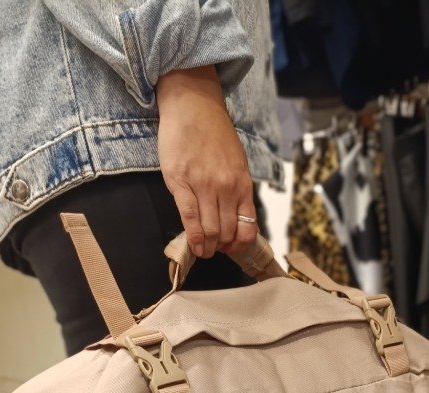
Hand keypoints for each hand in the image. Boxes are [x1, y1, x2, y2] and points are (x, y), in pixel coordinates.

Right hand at [156, 66, 257, 257]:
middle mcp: (226, 188)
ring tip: (203, 251)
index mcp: (242, 183)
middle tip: (214, 249)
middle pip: (227, 232)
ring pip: (210, 230)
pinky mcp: (181, 183)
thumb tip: (236, 217)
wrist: (193, 105)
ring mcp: (204, 186)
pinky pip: (189, 219)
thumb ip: (237, 189)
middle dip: (221, 247)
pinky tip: (193, 247)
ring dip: (207, 247)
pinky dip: (193, 238)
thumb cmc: (214, 133)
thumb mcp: (236, 162)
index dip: (240, 244)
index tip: (232, 247)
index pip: (247, 227)